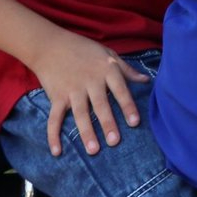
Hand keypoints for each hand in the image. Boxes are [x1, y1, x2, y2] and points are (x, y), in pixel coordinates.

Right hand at [30, 30, 149, 157]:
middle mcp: (90, 81)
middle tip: (114, 142)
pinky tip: (57, 151)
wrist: (50, 45)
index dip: (127, 106)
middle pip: (100, 104)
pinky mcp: (56, 96)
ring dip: (86, 132)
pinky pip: (54, 118)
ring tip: (93, 150)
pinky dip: (53, 134)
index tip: (135, 123)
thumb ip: (126, 70)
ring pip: (80, 113)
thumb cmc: (83, 49)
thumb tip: (146, 80)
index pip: (120, 90)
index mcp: (106, 70)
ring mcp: (72, 89)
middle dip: (107, 123)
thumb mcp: (108, 54)